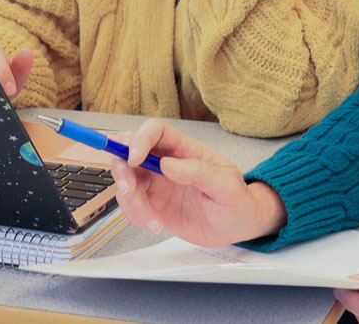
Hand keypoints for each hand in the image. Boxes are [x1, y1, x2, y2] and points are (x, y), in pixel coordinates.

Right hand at [108, 119, 286, 246]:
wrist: (237, 227)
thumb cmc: (236, 200)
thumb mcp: (227, 185)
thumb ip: (200, 172)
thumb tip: (169, 164)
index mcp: (185, 149)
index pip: (156, 131)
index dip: (139, 139)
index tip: (134, 158)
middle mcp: (165, 162)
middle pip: (129, 151)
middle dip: (121, 169)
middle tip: (128, 189)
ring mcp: (157, 184)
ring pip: (127, 182)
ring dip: (132, 202)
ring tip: (154, 221)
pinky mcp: (152, 204)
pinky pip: (131, 205)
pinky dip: (136, 216)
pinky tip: (156, 225)